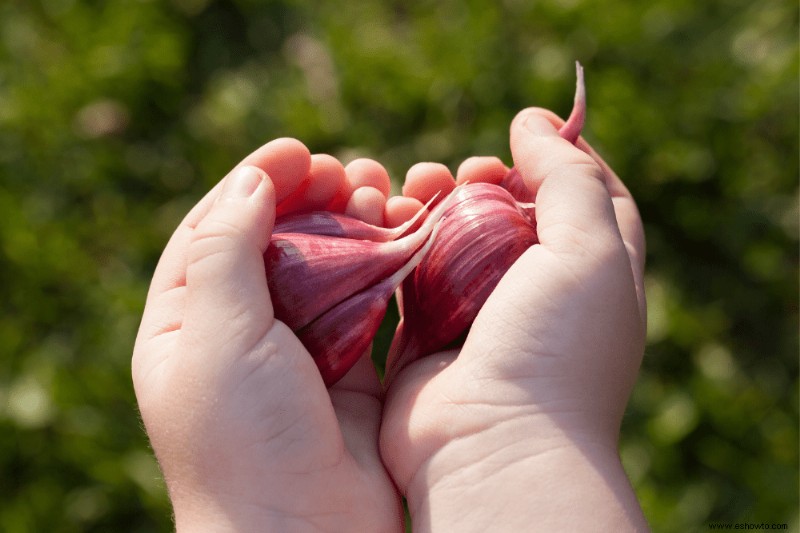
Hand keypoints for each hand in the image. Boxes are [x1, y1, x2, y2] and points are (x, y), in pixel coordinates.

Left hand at [132, 139, 403, 531]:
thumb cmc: (243, 440)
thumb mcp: (215, 335)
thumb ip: (226, 252)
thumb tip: (247, 181)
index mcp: (186, 325)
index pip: (213, 231)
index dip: (253, 183)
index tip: (298, 150)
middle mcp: (240, 335)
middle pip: (275, 243)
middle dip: (309, 199)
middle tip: (348, 171)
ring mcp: (298, 354)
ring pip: (326, 269)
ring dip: (352, 227)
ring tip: (380, 193)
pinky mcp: (351, 372)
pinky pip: (367, 305)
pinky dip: (384, 268)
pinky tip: (403, 239)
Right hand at [380, 109, 648, 530]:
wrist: (491, 446)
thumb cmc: (555, 350)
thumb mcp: (589, 250)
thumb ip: (569, 177)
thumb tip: (534, 121)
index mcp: (593, 275)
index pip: (591, 197)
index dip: (563, 157)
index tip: (529, 130)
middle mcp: (539, 294)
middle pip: (514, 212)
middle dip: (491, 178)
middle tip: (471, 168)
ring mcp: (480, 315)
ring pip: (457, 237)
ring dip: (438, 202)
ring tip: (422, 182)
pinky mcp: (427, 332)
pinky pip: (412, 270)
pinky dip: (401, 239)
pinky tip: (390, 216)